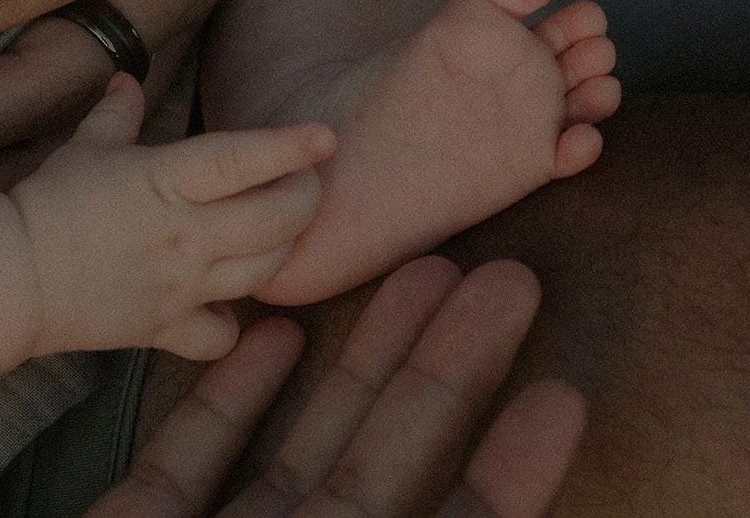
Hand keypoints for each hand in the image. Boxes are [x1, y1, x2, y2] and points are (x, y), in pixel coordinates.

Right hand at [14, 75, 334, 361]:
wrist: (10, 278)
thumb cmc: (48, 202)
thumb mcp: (84, 148)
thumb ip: (115, 114)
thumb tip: (126, 80)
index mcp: (167, 181)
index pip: (242, 161)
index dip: (288, 148)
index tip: (325, 136)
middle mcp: (185, 235)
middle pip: (276, 222)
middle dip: (305, 199)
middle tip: (306, 183)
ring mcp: (180, 286)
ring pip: (263, 273)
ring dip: (283, 250)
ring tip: (279, 230)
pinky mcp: (164, 328)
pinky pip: (220, 336)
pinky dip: (233, 324)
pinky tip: (229, 304)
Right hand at [92, 256, 585, 517]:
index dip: (509, 475)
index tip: (561, 394)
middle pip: (388, 474)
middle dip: (447, 376)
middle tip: (506, 282)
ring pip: (303, 453)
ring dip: (361, 362)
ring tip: (425, 275)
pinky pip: (187, 469)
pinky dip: (231, 401)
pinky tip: (276, 334)